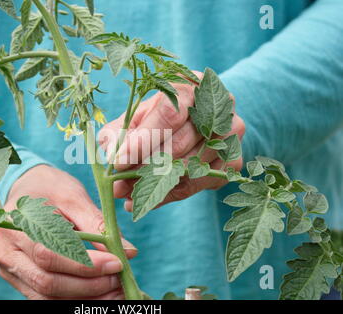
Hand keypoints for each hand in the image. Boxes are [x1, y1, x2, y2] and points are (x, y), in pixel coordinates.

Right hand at [0, 165, 136, 299]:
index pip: (50, 254)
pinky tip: (96, 294)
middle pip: (47, 281)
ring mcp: (7, 267)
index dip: (86, 265)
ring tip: (113, 292)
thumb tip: (128, 252)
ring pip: (46, 296)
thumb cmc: (50, 188)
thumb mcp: (74, 196)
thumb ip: (97, 224)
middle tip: (119, 281)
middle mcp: (4, 250)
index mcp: (15, 224)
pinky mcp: (16, 278)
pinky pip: (44, 297)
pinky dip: (72, 299)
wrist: (25, 188)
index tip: (117, 264)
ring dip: (83, 298)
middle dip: (88, 286)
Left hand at [99, 72, 245, 210]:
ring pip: (190, 168)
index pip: (168, 114)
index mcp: (190, 84)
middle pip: (180, 144)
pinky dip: (174, 193)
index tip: (118, 163)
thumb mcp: (133, 118)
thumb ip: (118, 135)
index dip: (142, 141)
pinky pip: (201, 183)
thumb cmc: (155, 116)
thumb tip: (112, 159)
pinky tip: (153, 196)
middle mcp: (218, 105)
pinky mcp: (235, 158)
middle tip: (118, 186)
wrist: (193, 120)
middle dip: (144, 168)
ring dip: (156, 185)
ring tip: (130, 193)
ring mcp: (231, 133)